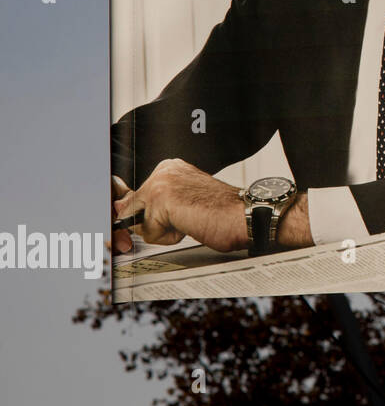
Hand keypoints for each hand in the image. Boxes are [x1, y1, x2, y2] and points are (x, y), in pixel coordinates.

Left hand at [112, 158, 248, 252]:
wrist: (244, 217)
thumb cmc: (222, 214)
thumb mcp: (181, 207)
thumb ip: (152, 207)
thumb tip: (119, 211)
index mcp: (170, 169)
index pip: (137, 198)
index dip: (150, 217)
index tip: (176, 216)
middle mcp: (164, 170)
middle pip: (134, 210)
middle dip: (155, 224)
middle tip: (188, 218)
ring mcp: (161, 182)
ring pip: (140, 222)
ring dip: (164, 231)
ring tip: (191, 220)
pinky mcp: (160, 197)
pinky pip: (149, 231)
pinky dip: (169, 236)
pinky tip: (190, 224)